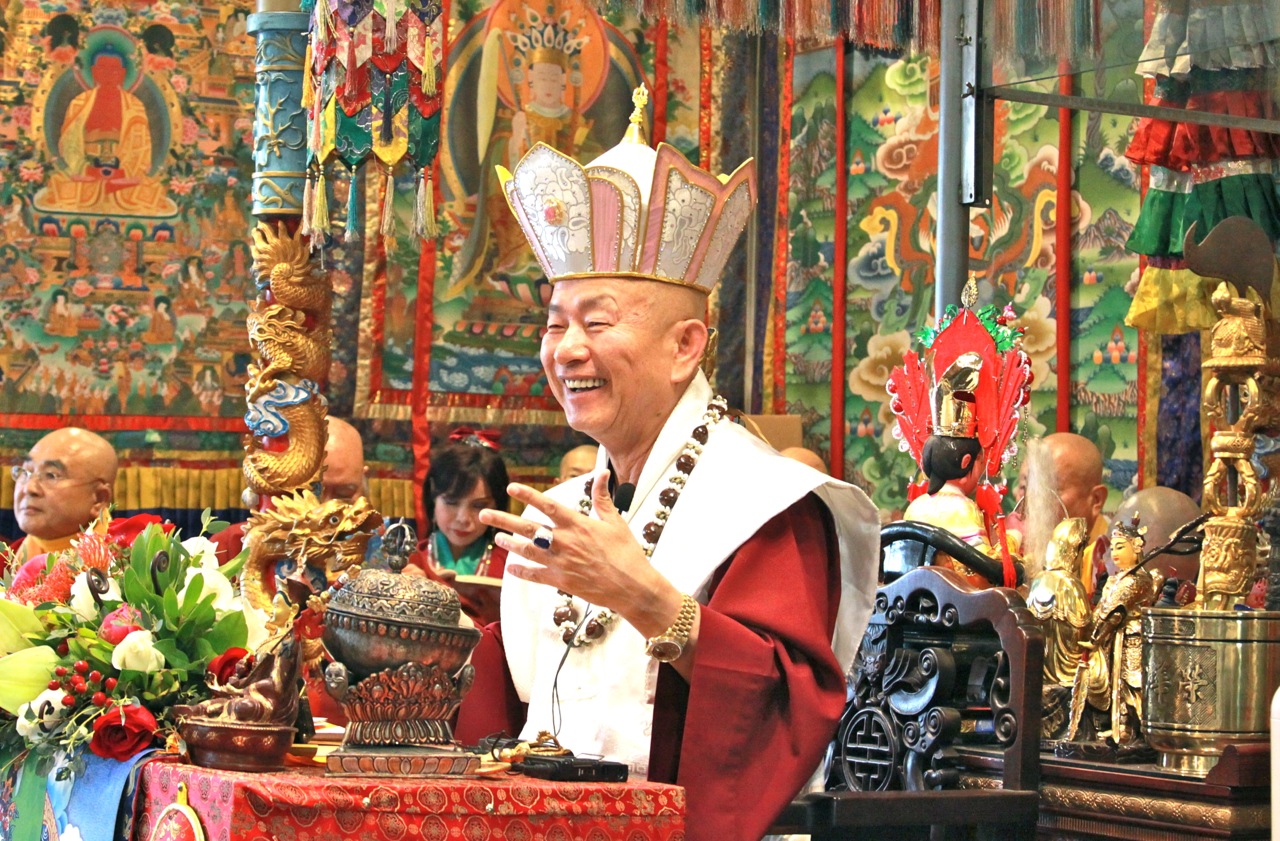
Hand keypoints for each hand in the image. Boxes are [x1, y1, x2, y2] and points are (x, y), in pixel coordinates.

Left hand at [479, 472, 682, 639]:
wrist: (632, 587)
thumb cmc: (627, 553)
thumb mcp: (616, 522)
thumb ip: (603, 497)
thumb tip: (603, 473)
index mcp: (578, 524)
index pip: (547, 506)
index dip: (528, 496)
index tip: (511, 488)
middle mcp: (564, 542)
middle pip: (528, 528)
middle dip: (503, 520)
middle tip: (483, 513)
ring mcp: (560, 562)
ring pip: (527, 551)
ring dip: (509, 544)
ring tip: (497, 538)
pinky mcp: (560, 581)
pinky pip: (535, 575)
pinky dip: (521, 571)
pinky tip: (510, 567)